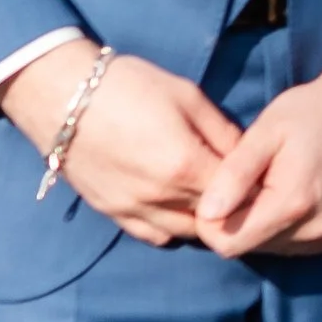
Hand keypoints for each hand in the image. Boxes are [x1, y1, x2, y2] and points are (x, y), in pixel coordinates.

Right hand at [0, 43, 240, 245]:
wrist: (60, 96)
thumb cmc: (127, 85)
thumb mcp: (186, 95)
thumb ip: (221, 129)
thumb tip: (246, 152)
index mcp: (185, 164)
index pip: (237, 191)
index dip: (253, 183)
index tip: (261, 174)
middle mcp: (161, 197)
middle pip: (214, 217)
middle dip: (232, 204)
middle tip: (239, 187)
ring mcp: (134, 210)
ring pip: (185, 232)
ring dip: (203, 218)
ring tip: (209, 196)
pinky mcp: (112, 214)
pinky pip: (153, 235)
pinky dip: (171, 226)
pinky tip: (176, 204)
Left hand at [194, 51, 321, 258]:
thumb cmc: (315, 110)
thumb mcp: (267, 131)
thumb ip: (234, 174)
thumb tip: (204, 213)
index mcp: (292, 204)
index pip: (228, 245)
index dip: (212, 221)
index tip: (219, 191)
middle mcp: (317, 230)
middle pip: (252, 248)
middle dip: (240, 221)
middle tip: (250, 180)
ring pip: (277, 249)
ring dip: (266, 225)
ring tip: (275, 183)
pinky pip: (303, 244)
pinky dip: (291, 226)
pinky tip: (298, 193)